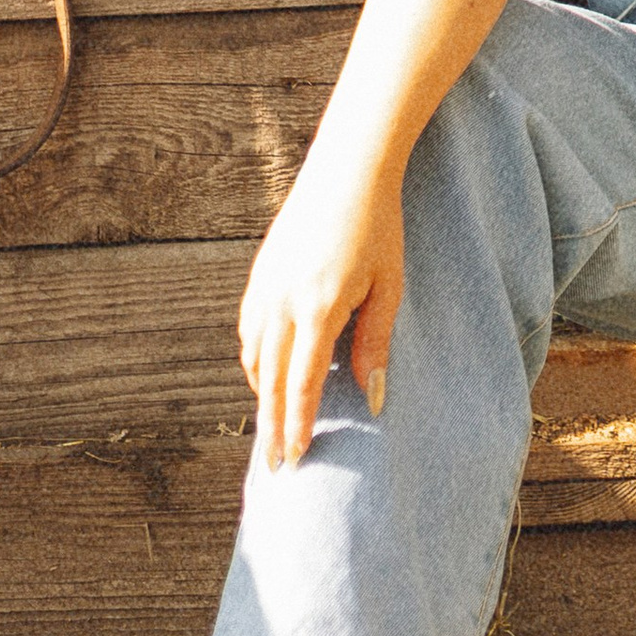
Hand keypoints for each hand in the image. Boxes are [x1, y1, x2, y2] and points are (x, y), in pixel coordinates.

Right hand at [238, 143, 404, 468]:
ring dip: (263, 392)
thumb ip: (375, 344)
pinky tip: (269, 372)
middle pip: (270, 380)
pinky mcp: (258, 274)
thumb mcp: (387, 286)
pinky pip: (249, 330)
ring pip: (253, 356)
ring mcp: (264, 286)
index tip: (295, 458)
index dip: (297, 423)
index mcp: (317, 308)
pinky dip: (255, 359)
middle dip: (272, 424)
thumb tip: (373, 398)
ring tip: (275, 422)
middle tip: (275, 465)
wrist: (347, 171)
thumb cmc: (378, 227)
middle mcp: (282, 302)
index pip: (302, 383)